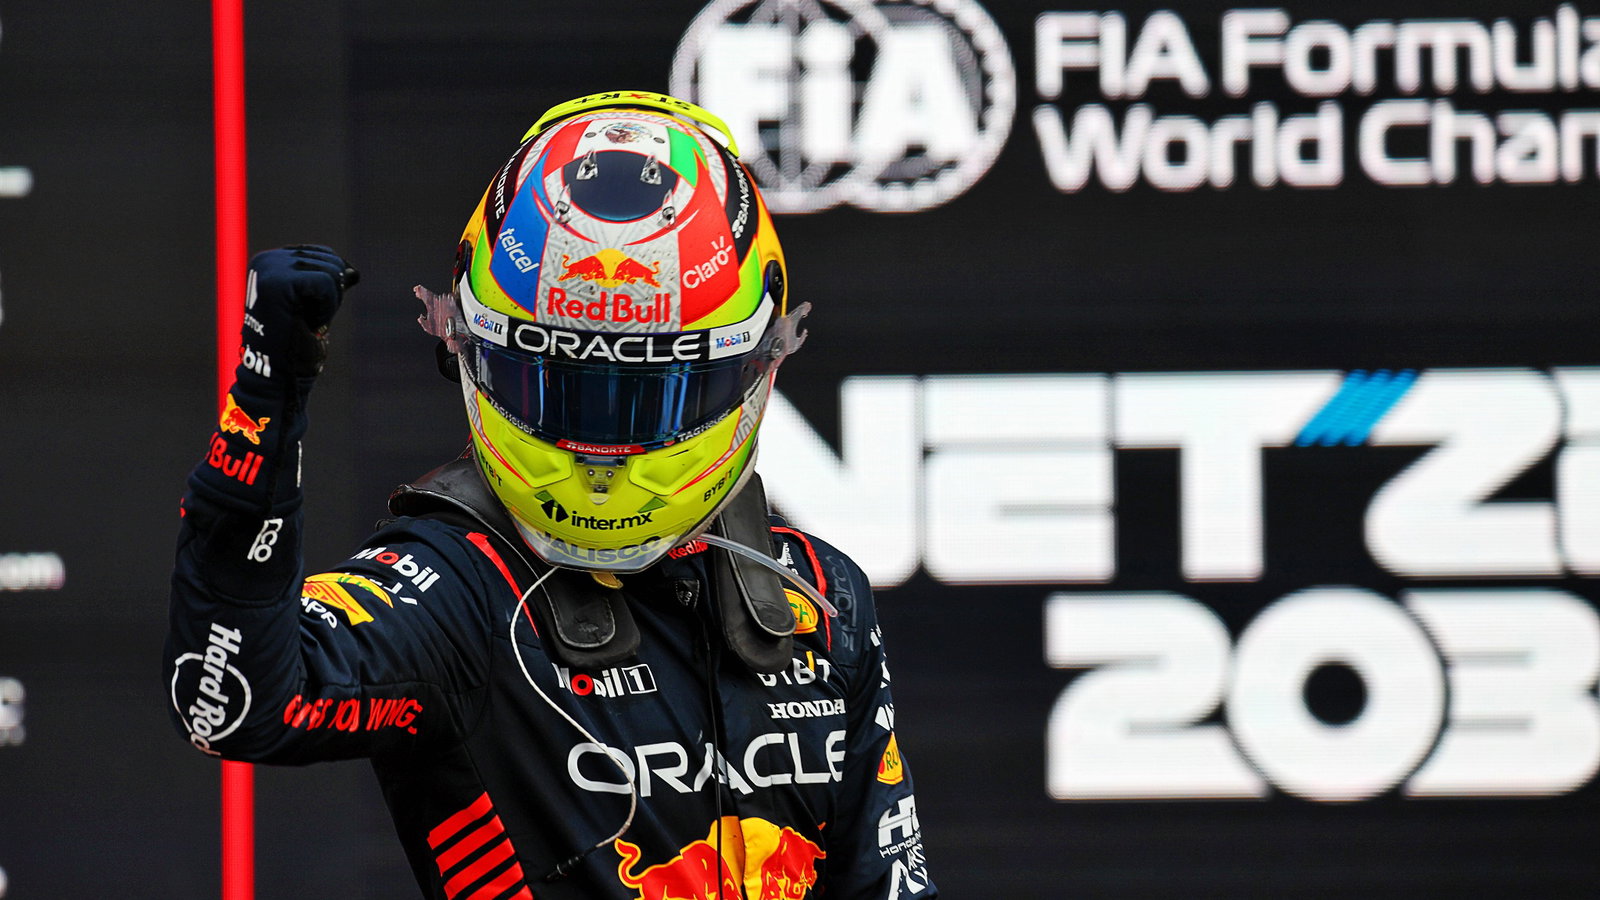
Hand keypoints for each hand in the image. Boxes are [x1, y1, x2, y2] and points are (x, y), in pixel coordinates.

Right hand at [240, 245, 358, 379]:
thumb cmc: (296, 343)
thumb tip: (353, 272)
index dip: (332, 287)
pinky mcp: (278, 282)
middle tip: (306, 318)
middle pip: (330, 260)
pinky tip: (308, 321)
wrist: (277, 373)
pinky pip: (326, 282)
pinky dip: (326, 306)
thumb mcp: (316, 306)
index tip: (309, 311)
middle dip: (331, 294)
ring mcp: (271, 269)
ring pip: (331, 271)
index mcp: (272, 262)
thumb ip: (330, 284)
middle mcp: (268, 260)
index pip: (325, 255)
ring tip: (304, 320)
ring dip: (328, 303)